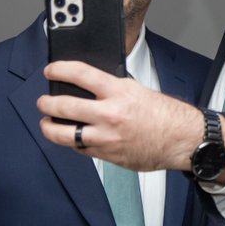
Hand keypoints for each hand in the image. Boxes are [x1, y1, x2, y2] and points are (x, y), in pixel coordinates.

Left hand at [37, 61, 199, 171]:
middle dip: (46, 102)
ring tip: (46, 123)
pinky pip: (80, 149)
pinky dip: (73, 142)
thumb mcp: (137, 90)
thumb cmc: (166, 115)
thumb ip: (111, 89)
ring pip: (64, 134)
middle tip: (43, 101)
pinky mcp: (107, 155)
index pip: (80, 74)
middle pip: (64, 105)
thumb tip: (88, 87)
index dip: (60, 69)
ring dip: (49, 127)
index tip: (51, 70)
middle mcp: (110, 114)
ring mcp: (106, 137)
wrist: (181, 139)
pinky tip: (71, 137)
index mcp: (118, 92)